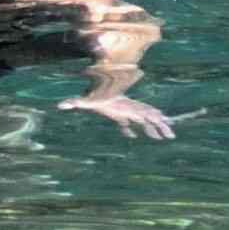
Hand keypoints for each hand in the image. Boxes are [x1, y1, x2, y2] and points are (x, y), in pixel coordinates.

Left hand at [65, 90, 180, 140]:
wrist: (96, 92)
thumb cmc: (92, 97)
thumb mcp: (84, 101)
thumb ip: (73, 102)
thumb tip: (59, 105)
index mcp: (123, 105)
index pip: (138, 110)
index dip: (148, 115)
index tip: (160, 119)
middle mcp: (130, 107)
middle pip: (148, 115)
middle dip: (158, 124)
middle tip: (170, 135)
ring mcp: (131, 110)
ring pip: (148, 119)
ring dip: (157, 127)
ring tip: (168, 137)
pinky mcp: (129, 114)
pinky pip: (142, 122)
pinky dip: (149, 128)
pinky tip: (155, 136)